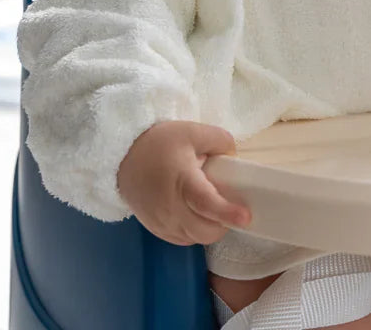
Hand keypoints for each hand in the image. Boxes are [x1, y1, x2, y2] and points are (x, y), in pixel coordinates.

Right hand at [117, 120, 249, 245]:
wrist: (123, 156)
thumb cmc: (160, 143)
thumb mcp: (193, 132)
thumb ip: (220, 140)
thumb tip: (234, 156)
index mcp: (182, 180)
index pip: (206, 203)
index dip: (227, 212)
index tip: (246, 217)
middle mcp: (170, 207)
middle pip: (203, 230)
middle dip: (223, 225)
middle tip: (232, 209)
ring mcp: (161, 221)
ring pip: (193, 238)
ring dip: (209, 230)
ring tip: (214, 210)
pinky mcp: (154, 228)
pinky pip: (181, 239)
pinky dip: (194, 233)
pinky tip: (197, 216)